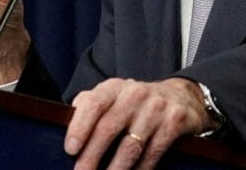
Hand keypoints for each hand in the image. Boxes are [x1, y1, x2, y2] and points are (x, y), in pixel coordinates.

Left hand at [65, 77, 211, 169]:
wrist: (182, 95)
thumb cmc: (136, 103)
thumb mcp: (113, 97)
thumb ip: (89, 106)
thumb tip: (63, 123)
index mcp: (114, 87)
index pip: (94, 103)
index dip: (80, 127)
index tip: (70, 150)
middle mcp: (136, 94)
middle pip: (108, 128)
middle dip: (91, 157)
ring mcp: (157, 107)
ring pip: (131, 146)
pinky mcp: (175, 121)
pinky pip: (153, 152)